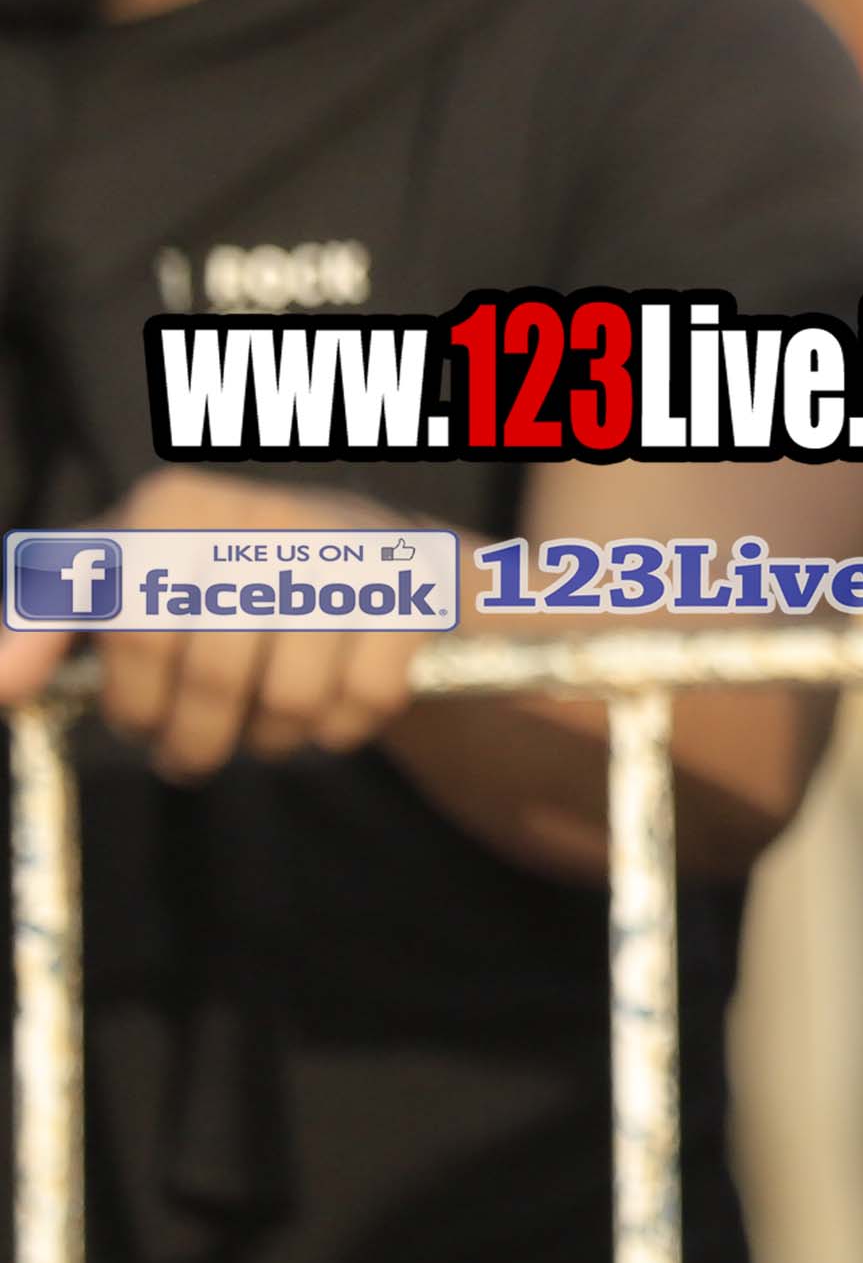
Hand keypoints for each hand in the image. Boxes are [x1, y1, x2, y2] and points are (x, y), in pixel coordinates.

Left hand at [0, 470, 427, 774]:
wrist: (371, 558)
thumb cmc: (217, 579)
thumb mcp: (123, 580)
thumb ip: (47, 626)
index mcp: (176, 506)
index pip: (136, 628)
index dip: (131, 698)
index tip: (135, 721)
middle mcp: (264, 515)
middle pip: (213, 673)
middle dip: (194, 739)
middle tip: (190, 756)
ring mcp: (350, 552)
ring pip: (291, 699)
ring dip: (268, 741)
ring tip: (258, 733)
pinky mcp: (415, 594)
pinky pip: (362, 703)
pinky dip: (337, 731)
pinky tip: (323, 714)